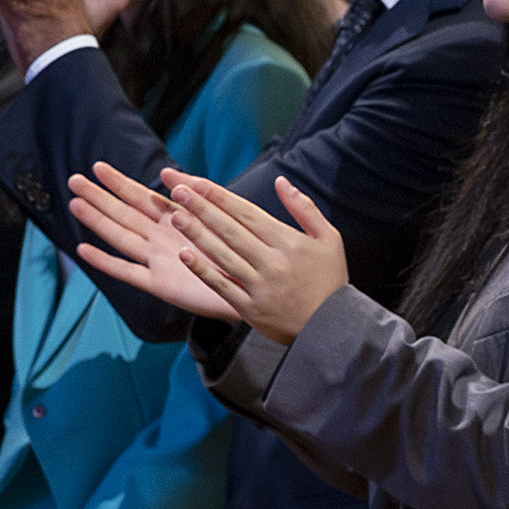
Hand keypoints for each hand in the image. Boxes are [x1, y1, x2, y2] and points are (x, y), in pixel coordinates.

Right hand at [67, 162, 235, 321]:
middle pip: (124, 214)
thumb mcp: (218, 215)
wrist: (253, 286)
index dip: (120, 182)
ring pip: (120, 237)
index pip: (142, 197)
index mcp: (176, 220)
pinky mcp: (160, 284)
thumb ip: (195, 194)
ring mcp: (158, 261)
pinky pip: (128, 272)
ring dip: (98, 221)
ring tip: (75, 204)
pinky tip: (84, 251)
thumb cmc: (239, 251)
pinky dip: (106, 262)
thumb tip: (169, 175)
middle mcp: (162, 239)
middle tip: (74, 180)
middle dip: (99, 197)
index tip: (99, 167)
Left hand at [163, 174, 347, 344]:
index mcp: (288, 242)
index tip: (197, 182)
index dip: (220, 197)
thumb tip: (281, 181)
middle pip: (230, 230)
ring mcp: (259, 286)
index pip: (247, 214)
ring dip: (196, 234)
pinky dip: (202, 270)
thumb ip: (304, 208)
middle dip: (202, 208)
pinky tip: (184, 255)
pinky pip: (221, 286)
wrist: (333, 327)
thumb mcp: (329, 239)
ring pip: (222, 255)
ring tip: (175, 216)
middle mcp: (271, 262)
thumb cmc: (329, 279)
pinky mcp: (250, 309)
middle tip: (178, 190)